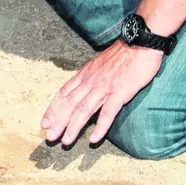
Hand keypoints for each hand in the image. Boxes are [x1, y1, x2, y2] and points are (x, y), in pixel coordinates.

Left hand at [41, 41, 162, 146]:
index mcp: (85, 74)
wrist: (141, 42)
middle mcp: (90, 81)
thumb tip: (83, 86)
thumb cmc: (123, 53)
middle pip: (69, 104)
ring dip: (73, 127)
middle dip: (58, 122)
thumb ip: (90, 76)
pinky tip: (94, 139)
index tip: (44, 121)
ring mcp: (104, 87)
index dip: (53, 109)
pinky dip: (100, 126)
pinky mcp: (120, 92)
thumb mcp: (99, 63)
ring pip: (84, 110)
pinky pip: (108, 112)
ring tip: (66, 142)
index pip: (63, 93)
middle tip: (49, 137)